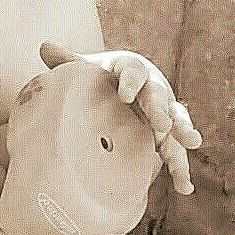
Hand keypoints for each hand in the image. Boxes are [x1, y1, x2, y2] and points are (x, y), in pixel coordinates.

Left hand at [39, 40, 201, 193]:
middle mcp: (154, 89)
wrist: (123, 90)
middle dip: (161, 112)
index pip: (133, 74)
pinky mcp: (168, 136)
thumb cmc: (103, 79)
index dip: (130, 83)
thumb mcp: (88, 69)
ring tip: (191, 144)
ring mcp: (164, 113)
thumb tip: (44, 46)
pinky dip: (181, 169)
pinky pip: (176, 152)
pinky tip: (184, 188)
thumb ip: (69, 62)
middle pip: (159, 99)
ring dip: (183, 134)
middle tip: (163, 125)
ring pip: (176, 123)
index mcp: (133, 71)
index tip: (124, 95)